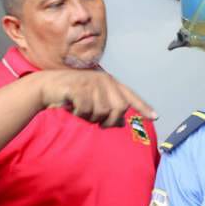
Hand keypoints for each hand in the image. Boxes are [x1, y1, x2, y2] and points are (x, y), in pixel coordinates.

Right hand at [36, 70, 156, 126]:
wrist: (49, 86)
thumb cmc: (72, 96)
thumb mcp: (93, 101)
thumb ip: (108, 109)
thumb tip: (121, 124)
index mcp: (110, 83)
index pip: (131, 97)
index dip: (143, 107)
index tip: (155, 117)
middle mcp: (104, 81)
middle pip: (119, 108)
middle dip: (110, 120)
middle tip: (98, 122)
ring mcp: (92, 82)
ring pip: (102, 111)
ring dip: (91, 117)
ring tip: (81, 111)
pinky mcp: (79, 87)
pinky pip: (86, 110)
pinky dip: (80, 114)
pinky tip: (73, 108)